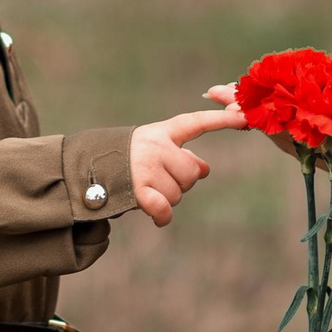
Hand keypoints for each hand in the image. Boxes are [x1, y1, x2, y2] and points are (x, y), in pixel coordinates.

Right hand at [127, 105, 246, 226]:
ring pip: (179, 193)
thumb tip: (205, 169)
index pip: (196, 123)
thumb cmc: (127, 160)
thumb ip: (180, 154)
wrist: (87, 171)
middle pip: (192, 173)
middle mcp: (155, 147)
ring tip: (148, 189)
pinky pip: (164, 208)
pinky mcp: (138, 190)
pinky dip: (163, 215)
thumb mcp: (153, 149)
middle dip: (182, 182)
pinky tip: (158, 216)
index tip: (243, 116)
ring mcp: (146, 168)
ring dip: (168, 198)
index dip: (221, 120)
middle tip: (161, 180)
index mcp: (161, 133)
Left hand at [203, 82, 331, 229]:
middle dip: (251, 108)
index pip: (291, 123)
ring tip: (239, 99)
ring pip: (294, 135)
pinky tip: (285, 112)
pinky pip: (313, 141)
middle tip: (214, 92)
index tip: (230, 94)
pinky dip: (292, 124)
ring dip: (267, 115)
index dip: (260, 105)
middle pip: (282, 129)